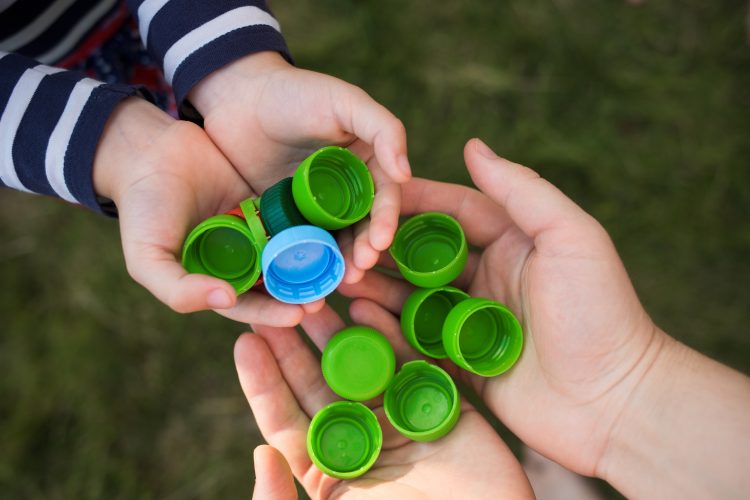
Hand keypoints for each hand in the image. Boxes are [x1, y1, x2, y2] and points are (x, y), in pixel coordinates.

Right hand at [93, 97, 318, 325]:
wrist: (150, 151)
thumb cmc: (144, 209)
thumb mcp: (147, 257)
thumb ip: (178, 288)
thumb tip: (225, 300)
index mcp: (214, 281)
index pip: (248, 305)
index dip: (272, 313)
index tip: (298, 315)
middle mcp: (240, 261)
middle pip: (277, 282)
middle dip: (301, 292)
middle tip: (327, 295)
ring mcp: (257, 232)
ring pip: (290, 252)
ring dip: (313, 262)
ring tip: (339, 268)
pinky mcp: (270, 203)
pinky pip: (295, 217)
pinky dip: (313, 226)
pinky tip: (335, 229)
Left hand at [189, 51, 410, 282]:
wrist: (237, 97)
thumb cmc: (295, 93)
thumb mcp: (344, 101)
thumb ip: (382, 128)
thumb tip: (407, 173)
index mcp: (368, 164)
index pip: (384, 198)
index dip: (384, 221)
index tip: (379, 242)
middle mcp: (346, 190)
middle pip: (361, 227)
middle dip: (362, 250)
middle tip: (358, 270)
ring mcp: (315, 208)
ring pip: (333, 241)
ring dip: (338, 263)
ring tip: (337, 281)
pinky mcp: (285, 219)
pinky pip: (298, 244)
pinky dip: (304, 261)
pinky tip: (304, 277)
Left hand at [234, 305, 532, 498]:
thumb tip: (260, 453)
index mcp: (328, 468)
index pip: (285, 419)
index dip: (264, 382)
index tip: (244, 343)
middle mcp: (359, 437)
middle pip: (318, 382)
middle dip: (295, 344)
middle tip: (275, 305)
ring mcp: (398, 417)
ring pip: (359, 364)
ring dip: (336, 330)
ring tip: (313, 295)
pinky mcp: (437, 402)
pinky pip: (409, 360)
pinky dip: (389, 333)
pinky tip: (364, 307)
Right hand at [337, 138, 662, 475]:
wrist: (617, 403)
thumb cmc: (600, 313)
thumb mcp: (571, 238)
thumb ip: (522, 190)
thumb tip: (473, 145)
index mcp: (515, 242)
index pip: (454, 210)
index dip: (413, 201)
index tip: (371, 196)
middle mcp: (491, 278)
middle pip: (426, 254)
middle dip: (387, 247)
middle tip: (348, 245)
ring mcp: (474, 322)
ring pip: (416, 297)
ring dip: (381, 287)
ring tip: (345, 279)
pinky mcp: (465, 364)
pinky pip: (418, 342)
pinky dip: (390, 329)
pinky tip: (362, 317)